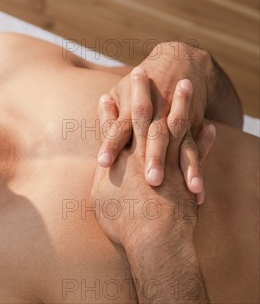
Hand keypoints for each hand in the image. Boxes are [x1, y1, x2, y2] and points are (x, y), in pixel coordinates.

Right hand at [90, 78, 215, 248]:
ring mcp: (166, 161)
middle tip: (141, 71)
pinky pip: (198, 149)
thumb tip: (101, 168)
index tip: (107, 95)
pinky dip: (203, 137)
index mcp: (119, 160)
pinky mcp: (185, 173)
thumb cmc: (123, 223)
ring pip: (174, 124)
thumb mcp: (101, 200)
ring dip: (180, 103)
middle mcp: (142, 155)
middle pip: (142, 115)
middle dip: (140, 92)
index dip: (109, 111)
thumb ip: (102, 180)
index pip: (113, 128)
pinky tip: (208, 126)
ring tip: (185, 84)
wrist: (154, 239)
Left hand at [97, 42, 211, 187]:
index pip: (118, 129)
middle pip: (151, 140)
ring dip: (180, 168)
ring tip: (186, 189)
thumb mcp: (121, 94)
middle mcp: (154, 118)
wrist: (176, 63)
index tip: (102, 163)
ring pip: (176, 147)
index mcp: (132, 110)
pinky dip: (196, 171)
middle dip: (151, 160)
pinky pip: (194, 152)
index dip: (111, 145)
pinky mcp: (190, 130)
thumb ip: (109, 117)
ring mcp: (173, 124)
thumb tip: (92, 137)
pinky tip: (198, 193)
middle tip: (150, 181)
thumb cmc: (138, 86)